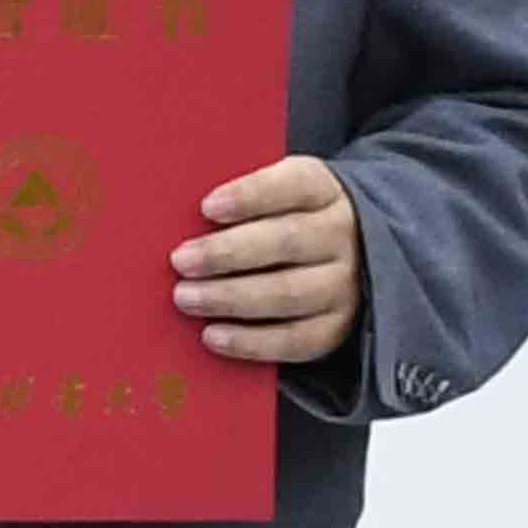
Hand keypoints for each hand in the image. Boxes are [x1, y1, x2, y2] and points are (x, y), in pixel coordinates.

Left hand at [172, 154, 362, 364]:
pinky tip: (212, 335)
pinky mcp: (336, 326)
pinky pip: (295, 340)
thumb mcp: (276, 192)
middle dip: (226, 253)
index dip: (249, 196)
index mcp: (322, 189)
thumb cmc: (286, 215)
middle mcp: (340, 236)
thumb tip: (177, 211)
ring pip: (288, 293)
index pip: (291, 186)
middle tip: (181, 261)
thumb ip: (239, 198)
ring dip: (230, 297)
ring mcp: (343, 284)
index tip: (206, 207)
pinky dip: (250, 341)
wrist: (350, 253)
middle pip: (285, 242)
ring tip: (185, 297)